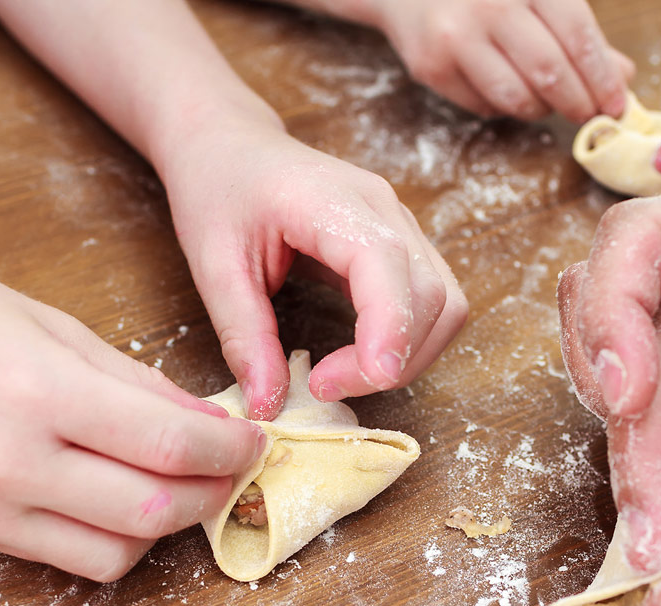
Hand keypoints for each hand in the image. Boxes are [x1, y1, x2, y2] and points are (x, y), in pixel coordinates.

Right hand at [0, 190, 265, 580]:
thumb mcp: (54, 326)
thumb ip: (138, 384)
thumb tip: (210, 425)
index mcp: (37, 391)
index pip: (169, 446)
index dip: (231, 451)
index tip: (254, 440)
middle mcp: (8, 462)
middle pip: (152, 512)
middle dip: (212, 493)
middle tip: (232, 465)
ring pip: (117, 554)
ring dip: (166, 524)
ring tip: (177, 481)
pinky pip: (69, 560)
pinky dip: (114, 538)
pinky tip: (121, 496)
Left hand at [157, 117, 467, 419]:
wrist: (229, 144)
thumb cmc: (219, 190)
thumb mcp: (213, 266)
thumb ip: (244, 337)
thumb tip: (267, 406)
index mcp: (336, 202)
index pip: (390, 271)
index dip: (383, 337)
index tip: (333, 384)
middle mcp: (385, 209)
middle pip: (434, 297)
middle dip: (391, 360)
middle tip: (322, 387)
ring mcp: (401, 224)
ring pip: (447, 304)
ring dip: (407, 355)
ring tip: (342, 375)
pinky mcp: (402, 243)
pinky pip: (433, 300)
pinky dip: (407, 340)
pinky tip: (358, 354)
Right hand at [347, 0, 634, 121]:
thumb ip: (578, 32)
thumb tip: (621, 77)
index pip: (577, 36)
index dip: (601, 77)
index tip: (616, 103)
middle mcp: (490, 6)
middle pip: (549, 73)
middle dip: (577, 104)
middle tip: (588, 115)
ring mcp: (456, 38)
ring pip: (516, 98)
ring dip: (541, 110)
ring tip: (547, 101)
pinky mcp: (431, 67)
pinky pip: (484, 106)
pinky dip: (503, 107)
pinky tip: (504, 87)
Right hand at [558, 190, 660, 571]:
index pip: (641, 240)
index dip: (610, 313)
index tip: (626, 398)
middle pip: (618, 318)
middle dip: (621, 414)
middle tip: (646, 512)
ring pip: (623, 364)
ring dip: (627, 440)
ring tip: (652, 519)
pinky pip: (656, 396)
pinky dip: (649, 448)